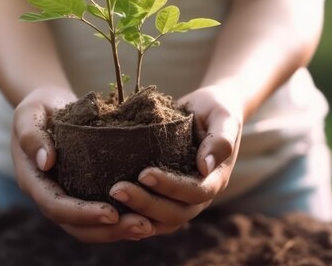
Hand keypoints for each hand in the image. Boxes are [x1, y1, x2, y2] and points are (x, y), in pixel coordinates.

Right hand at [11, 86, 156, 242]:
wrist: (47, 106)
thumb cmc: (39, 106)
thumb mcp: (29, 113)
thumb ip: (32, 135)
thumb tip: (46, 161)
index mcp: (34, 181)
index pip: (56, 207)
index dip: (83, 214)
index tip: (111, 213)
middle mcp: (49, 196)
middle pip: (76, 227)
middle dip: (108, 231)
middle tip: (143, 226)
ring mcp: (66, 197)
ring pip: (90, 228)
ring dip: (119, 231)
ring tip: (149, 227)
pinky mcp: (83, 192)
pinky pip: (101, 214)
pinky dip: (121, 219)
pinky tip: (148, 216)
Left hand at [109, 84, 242, 234]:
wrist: (207, 111)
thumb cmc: (216, 110)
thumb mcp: (223, 116)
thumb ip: (220, 138)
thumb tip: (205, 166)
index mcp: (215, 179)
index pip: (195, 192)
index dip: (171, 187)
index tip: (144, 173)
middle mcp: (200, 196)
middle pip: (176, 213)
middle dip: (146, 204)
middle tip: (116, 189)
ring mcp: (182, 201)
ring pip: (161, 221)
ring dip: (135, 213)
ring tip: (110, 197)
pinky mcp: (165, 198)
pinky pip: (150, 216)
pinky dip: (131, 215)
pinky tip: (108, 205)